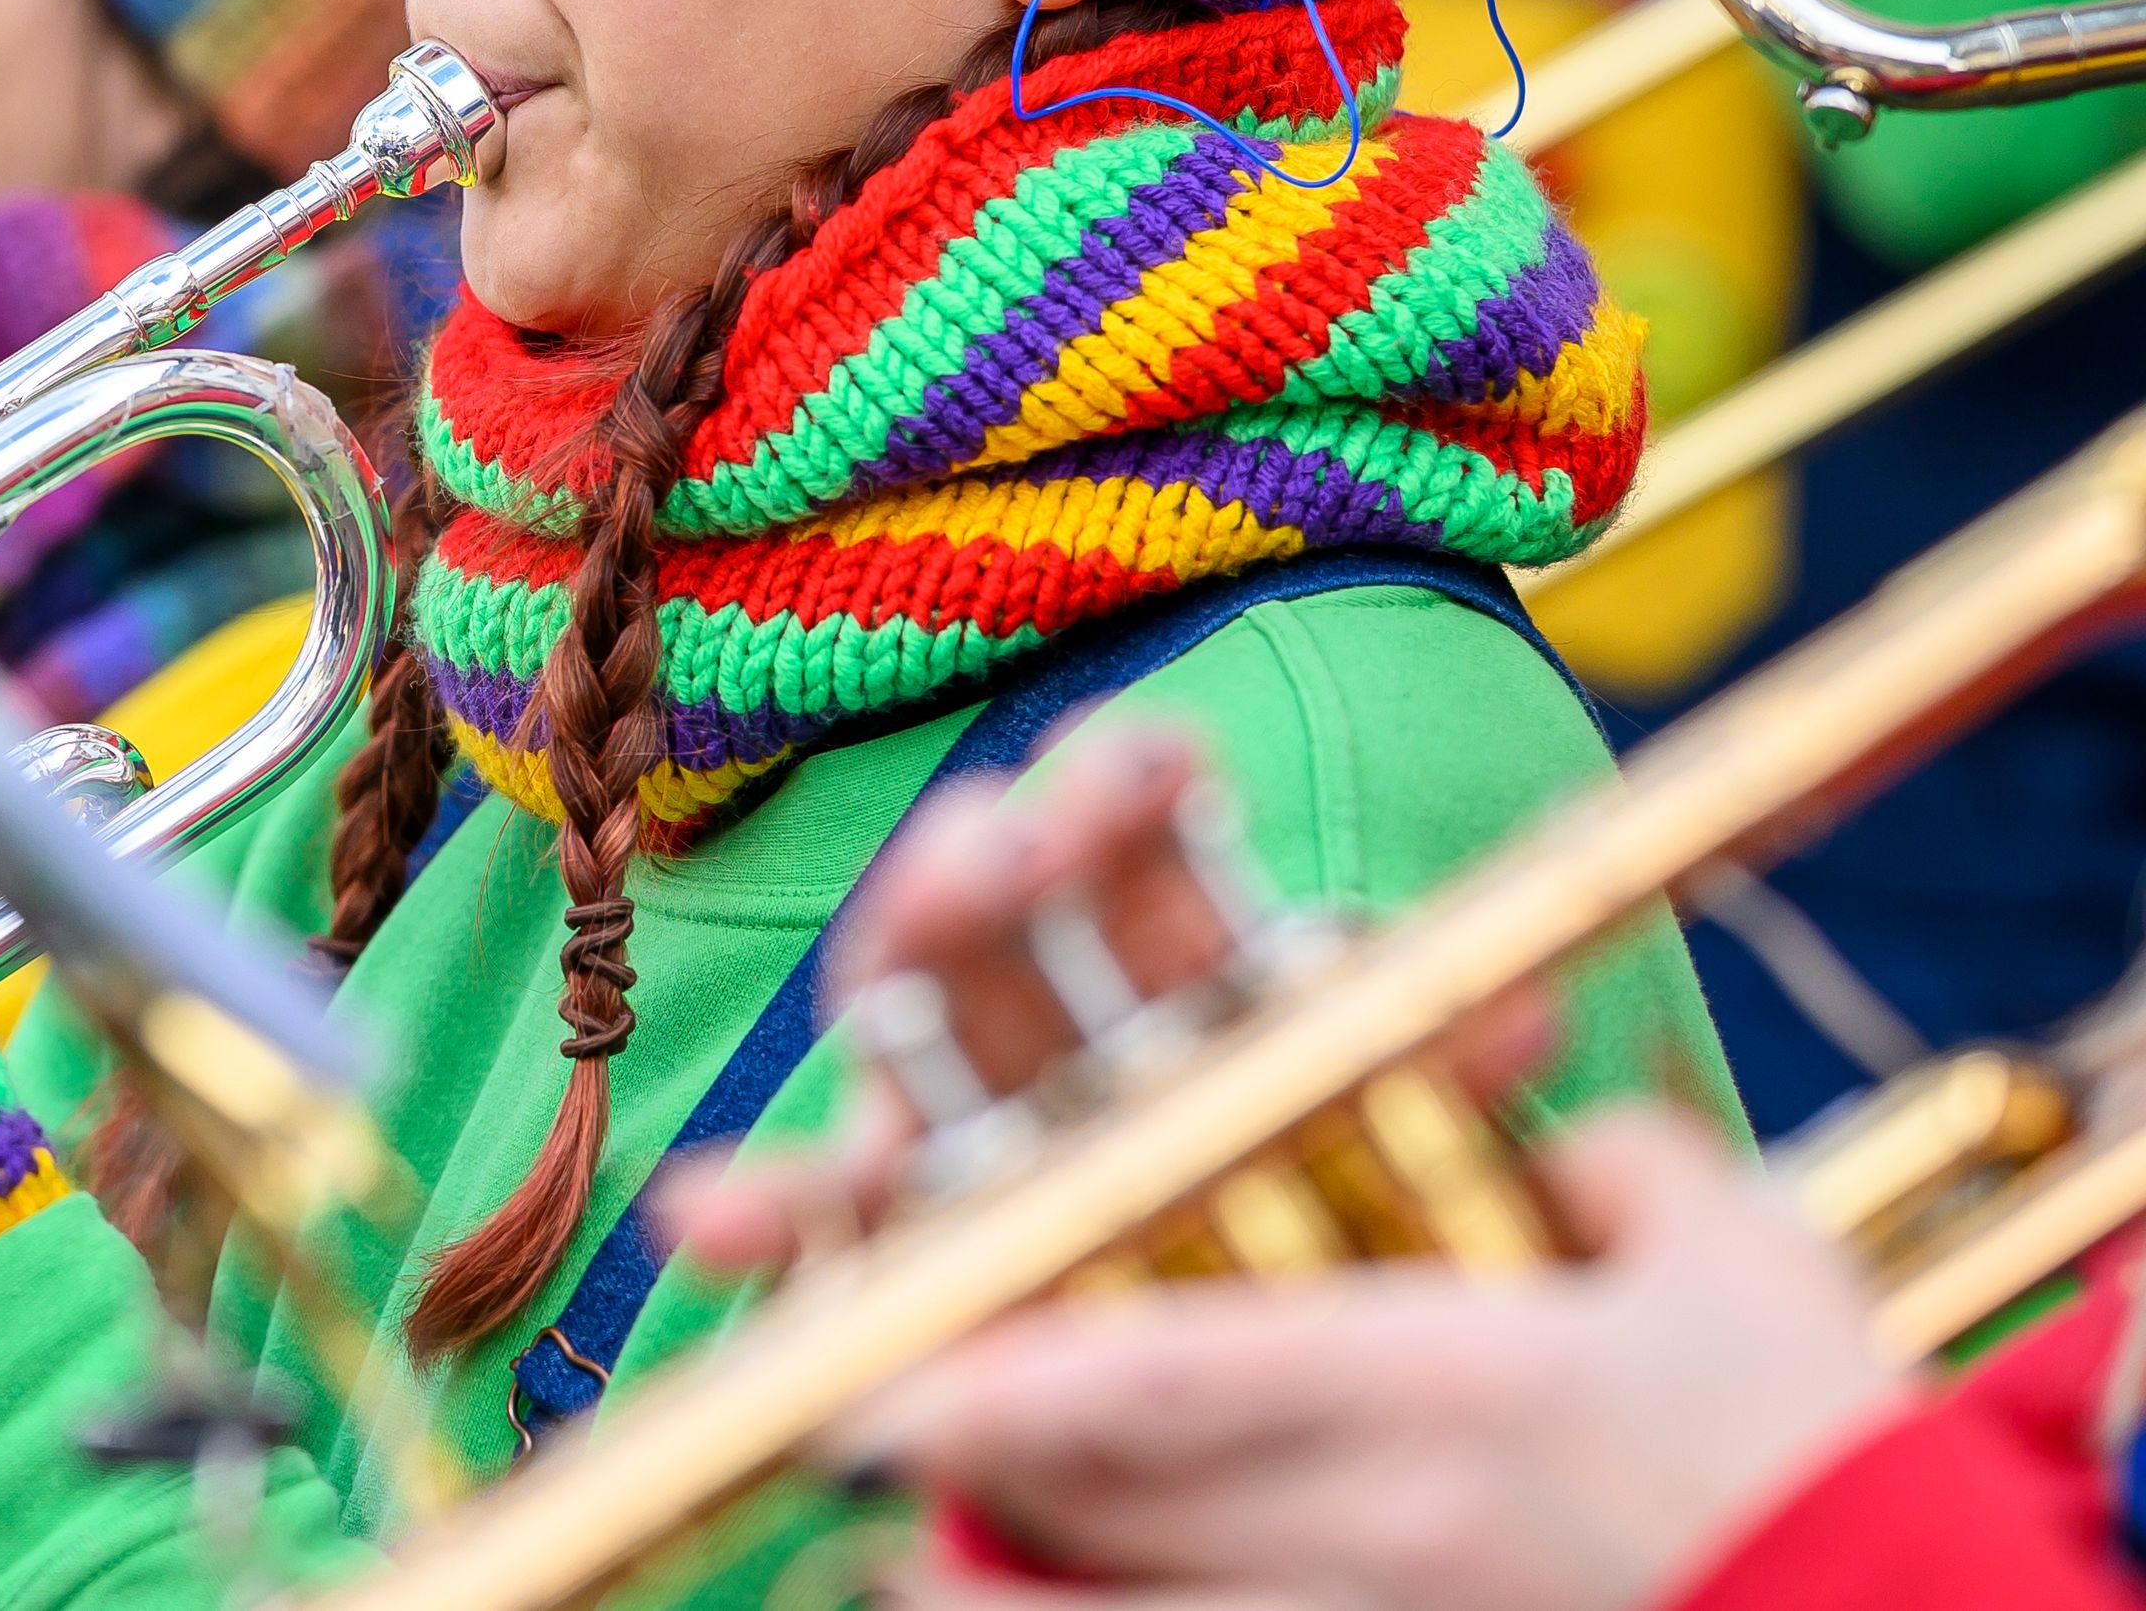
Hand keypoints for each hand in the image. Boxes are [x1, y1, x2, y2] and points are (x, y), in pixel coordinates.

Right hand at [660, 728, 1555, 1278]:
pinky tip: (701, 1216)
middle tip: (1005, 840)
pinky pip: (820, 1233)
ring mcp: (953, 1147)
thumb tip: (1519, 1015)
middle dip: (993, 865)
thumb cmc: (1312, 1270)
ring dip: (905, 959)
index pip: (1134, 867)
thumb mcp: (1379, 1161)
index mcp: (1154, 996)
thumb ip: (1409, 1077)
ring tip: (911, 926)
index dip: (1133, 799)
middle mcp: (1040, 1051)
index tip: (1158, 759)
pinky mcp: (892, 1259)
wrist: (1263, 1461)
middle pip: (1003, 928)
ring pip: (911, 1037)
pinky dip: (758, 1219)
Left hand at [863, 1112, 1912, 1610]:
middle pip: (1116, 1506)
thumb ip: (1600, 1170)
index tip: (878, 1386)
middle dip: (967, 1471)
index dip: (1009, 1389)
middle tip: (847, 1430)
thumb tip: (1540, 1125)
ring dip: (1005, 1589)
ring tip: (900, 1556)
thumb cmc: (1812, 1442)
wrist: (1902, 1609)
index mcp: (1445, 1387)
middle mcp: (1387, 1526)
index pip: (1175, 1382)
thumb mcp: (1724, 1262)